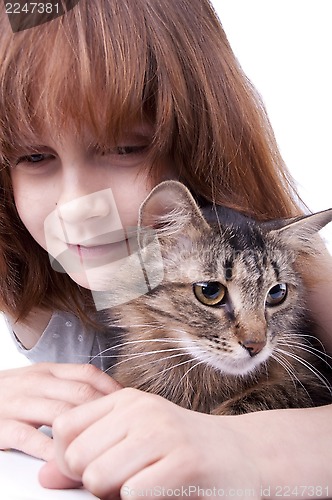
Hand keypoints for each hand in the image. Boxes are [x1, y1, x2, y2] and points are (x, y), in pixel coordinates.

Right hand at [0, 362, 119, 460]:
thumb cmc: (12, 392)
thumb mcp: (39, 380)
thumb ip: (68, 385)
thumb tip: (107, 397)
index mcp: (49, 371)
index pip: (88, 374)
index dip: (112, 389)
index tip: (132, 405)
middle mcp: (37, 383)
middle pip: (80, 394)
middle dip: (106, 414)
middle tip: (125, 431)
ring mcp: (20, 403)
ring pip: (61, 415)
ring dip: (85, 434)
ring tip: (104, 449)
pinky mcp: (2, 425)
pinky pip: (31, 438)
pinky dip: (51, 451)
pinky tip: (66, 461)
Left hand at [40, 388, 262, 498]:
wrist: (241, 454)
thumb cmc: (182, 448)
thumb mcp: (132, 440)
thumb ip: (89, 456)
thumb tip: (45, 476)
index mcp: (126, 400)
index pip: (65, 428)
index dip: (68, 459)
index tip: (91, 469)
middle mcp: (142, 410)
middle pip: (78, 458)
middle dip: (92, 481)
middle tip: (122, 481)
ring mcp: (163, 433)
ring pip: (100, 478)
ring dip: (115, 495)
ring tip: (141, 486)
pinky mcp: (184, 462)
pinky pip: (133, 494)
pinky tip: (160, 490)